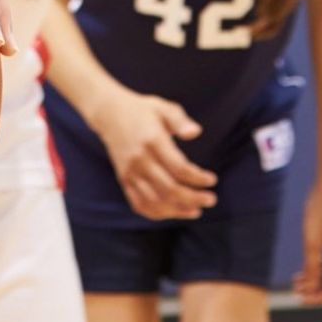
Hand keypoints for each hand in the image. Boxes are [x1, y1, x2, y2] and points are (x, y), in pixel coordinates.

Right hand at [87, 87, 215, 219]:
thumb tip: (195, 132)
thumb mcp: (162, 107)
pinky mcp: (123, 179)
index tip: (212, 179)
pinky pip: (139, 204)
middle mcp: (139, 160)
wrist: (109, 114)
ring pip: (154, 201)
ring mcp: (130, 172)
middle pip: (168, 189)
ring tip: (196, 210)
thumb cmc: (141, 110)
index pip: (178, 168)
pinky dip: (157, 213)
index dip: (197, 178)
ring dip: (177, 210)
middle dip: (193, 198)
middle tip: (210, 199)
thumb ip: (180, 120)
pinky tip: (174, 212)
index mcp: (152, 141)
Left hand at [293, 188, 321, 305]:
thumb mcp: (311, 242)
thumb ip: (311, 266)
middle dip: (316, 291)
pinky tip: (301, 273)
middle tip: (296, 293)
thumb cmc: (319, 214)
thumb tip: (311, 288)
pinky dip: (316, 270)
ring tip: (295, 283)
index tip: (302, 300)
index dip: (320, 297)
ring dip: (314, 281)